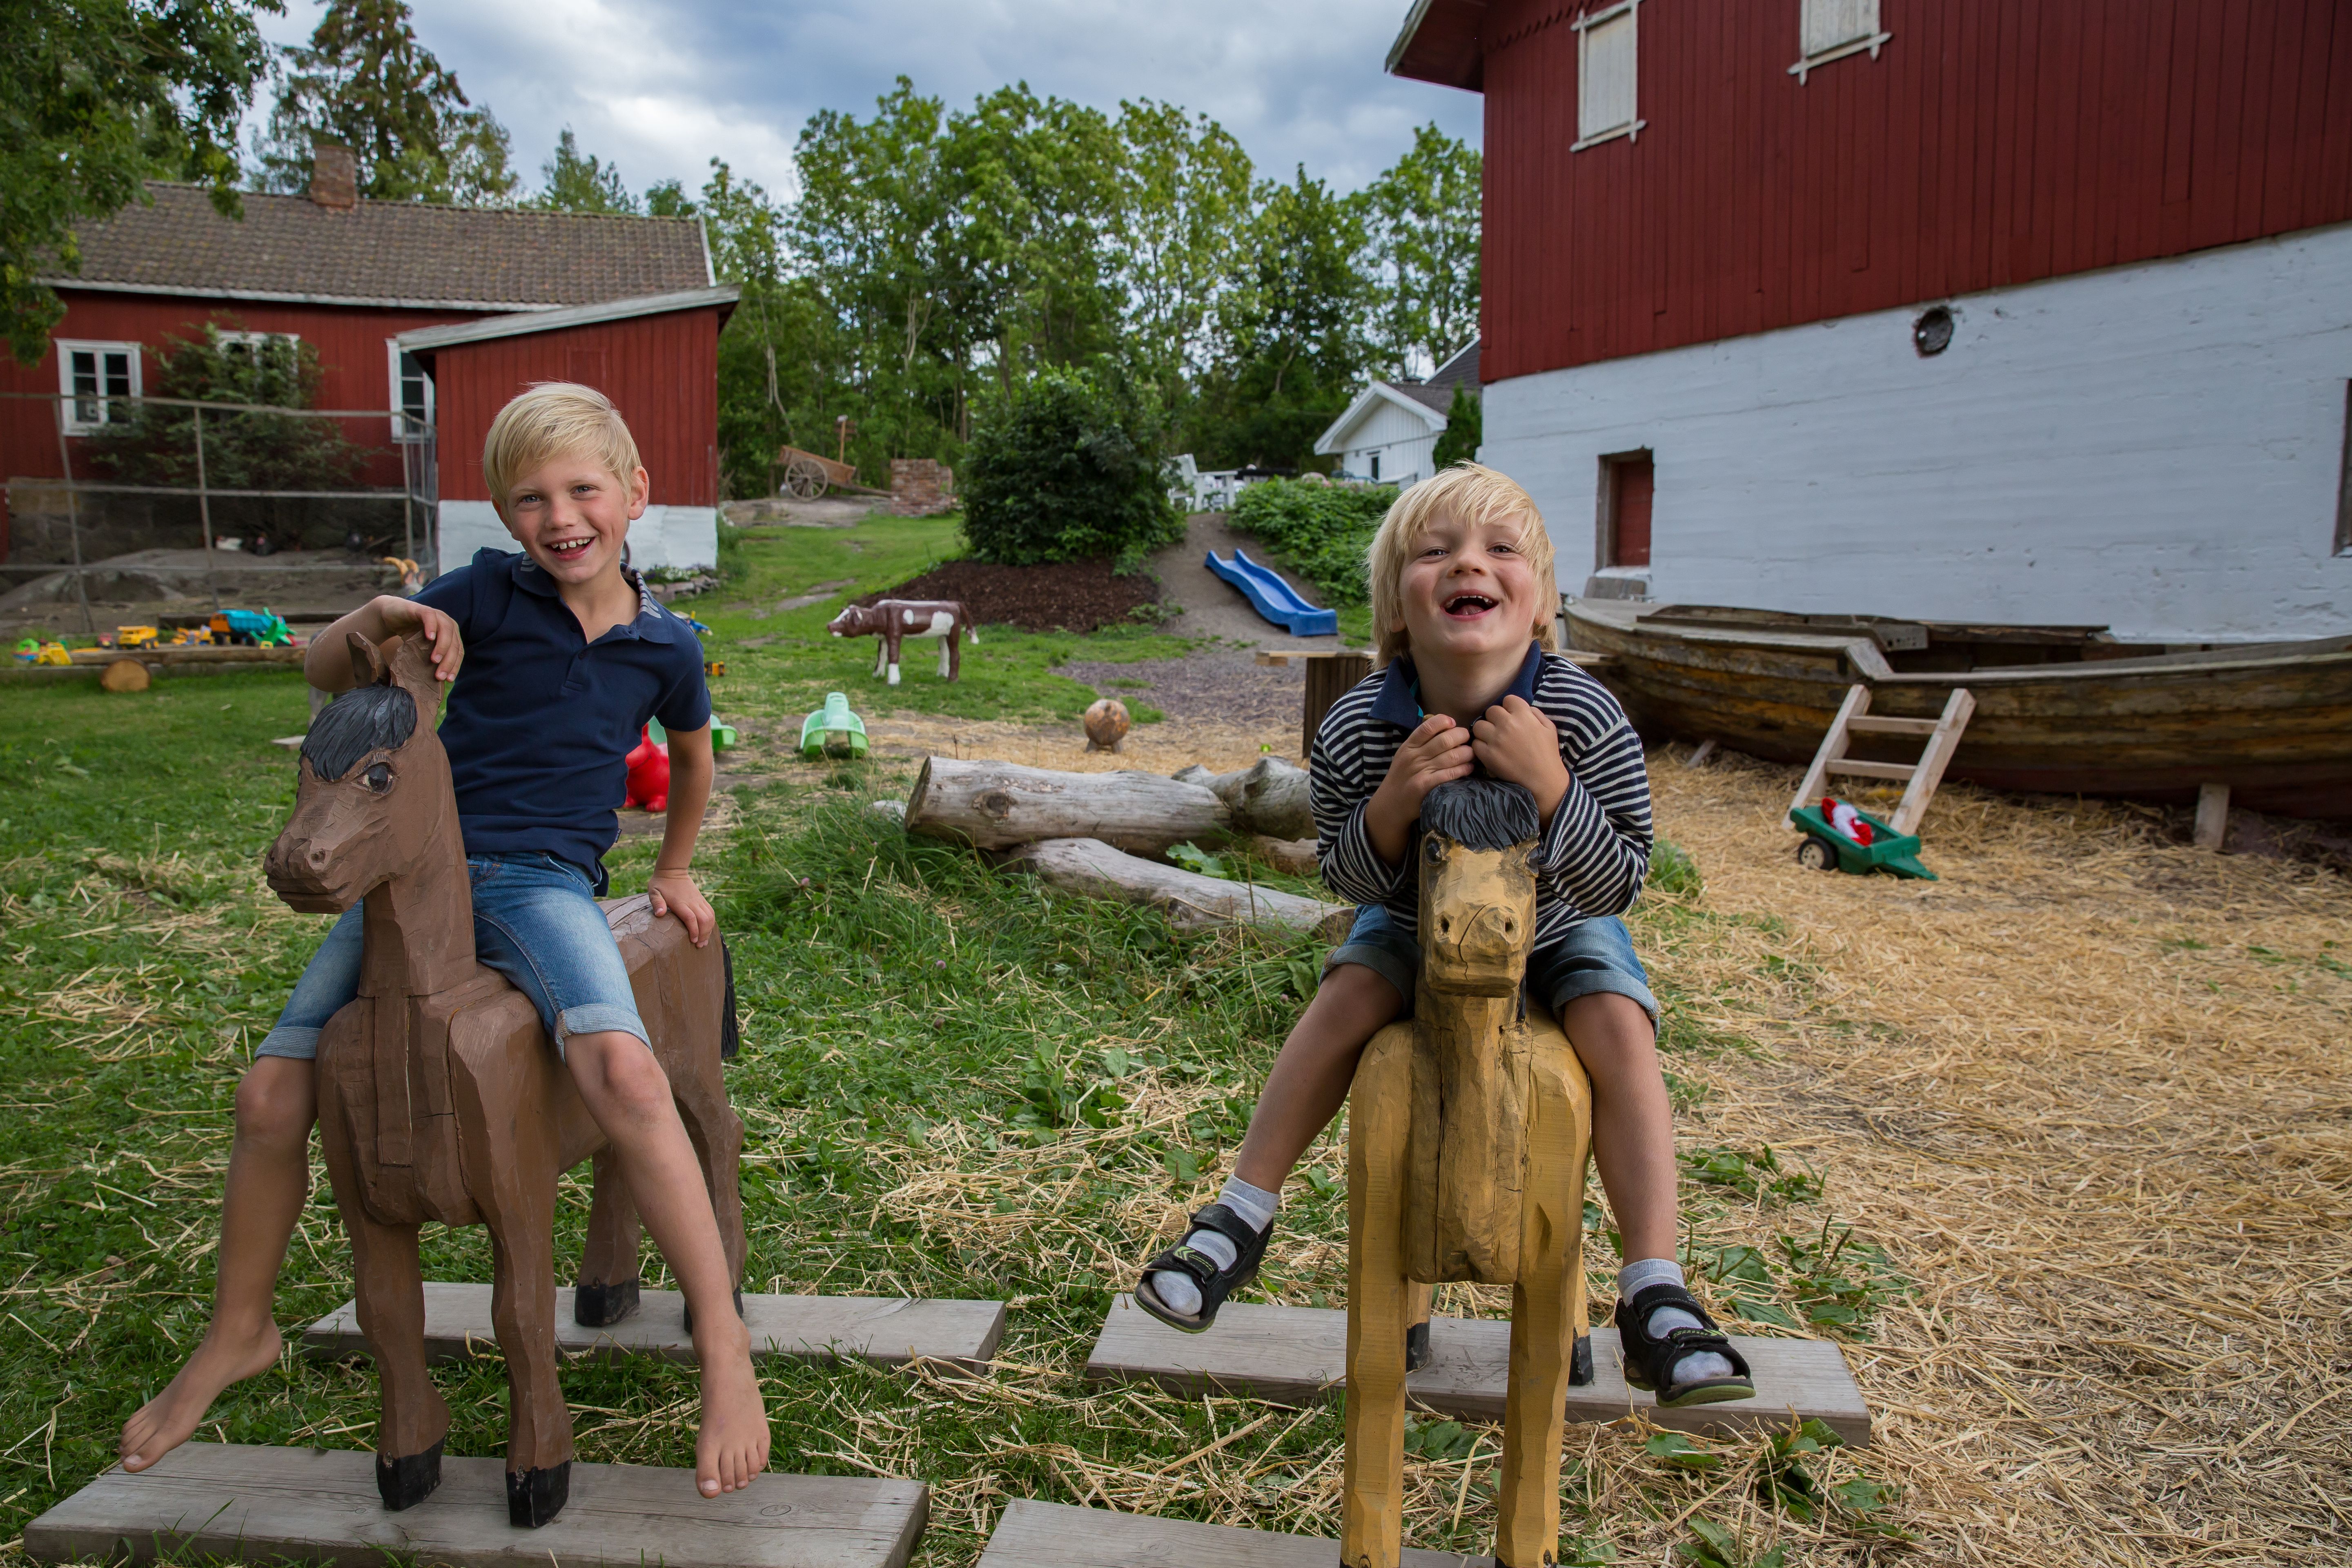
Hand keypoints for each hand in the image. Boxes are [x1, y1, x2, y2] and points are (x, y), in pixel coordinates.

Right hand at [375, 595, 463, 682]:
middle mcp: (446, 623)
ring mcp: (435, 615)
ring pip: (446, 630)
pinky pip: (429, 617)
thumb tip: (438, 680)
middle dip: (449, 661)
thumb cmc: (409, 635)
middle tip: (440, 675)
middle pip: (454, 643)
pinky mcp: (421, 609)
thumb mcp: (423, 649)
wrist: (391, 616)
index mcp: (451, 633)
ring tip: (435, 660)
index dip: (455, 665)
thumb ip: (431, 658)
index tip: (449, 680)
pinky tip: (429, 638)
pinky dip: (431, 627)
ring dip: (442, 646)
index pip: (458, 651)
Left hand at [648, 868, 714, 946]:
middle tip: (699, 946)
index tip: (693, 941)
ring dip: (709, 930)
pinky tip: (708, 930)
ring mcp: (698, 900)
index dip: (694, 931)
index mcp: (680, 902)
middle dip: (704, 934)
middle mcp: (692, 902)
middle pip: (704, 920)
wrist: (673, 871)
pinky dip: (711, 923)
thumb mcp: (654, 892)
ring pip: (710, 917)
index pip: (691, 918)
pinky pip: (711, 912)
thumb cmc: (661, 884)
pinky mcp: (701, 899)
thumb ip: (657, 903)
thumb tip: (659, 914)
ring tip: (704, 941)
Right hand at [1364, 712, 1474, 863]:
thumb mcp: (1406, 755)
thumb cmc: (1402, 776)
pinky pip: (1449, 774)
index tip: (1453, 724)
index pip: (1428, 726)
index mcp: (1409, 745)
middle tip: (1468, 739)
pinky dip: (1463, 769)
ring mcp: (1419, 771)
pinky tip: (1469, 768)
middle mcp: (1414, 756)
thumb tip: (1447, 728)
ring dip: (1467, 753)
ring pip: (1451, 756)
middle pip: (1445, 740)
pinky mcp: (1425, 786)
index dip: (1445, 721)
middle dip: (1462, 736)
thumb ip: (1422, 742)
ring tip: (1472, 754)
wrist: (1391, 803)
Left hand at [1471, 696, 1569, 823]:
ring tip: (1492, 740)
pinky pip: (1475, 743)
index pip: (1508, 700)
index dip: (1510, 708)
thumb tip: (1523, 708)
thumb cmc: (1548, 753)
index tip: (1512, 717)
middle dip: (1496, 719)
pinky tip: (1489, 751)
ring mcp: (1496, 739)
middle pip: (1491, 711)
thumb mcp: (1549, 728)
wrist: (1543, 780)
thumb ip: (1535, 713)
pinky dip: (1480, 746)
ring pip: (1479, 725)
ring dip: (1485, 731)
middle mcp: (1507, 724)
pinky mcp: (1487, 755)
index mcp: (1523, 715)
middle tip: (1501, 729)